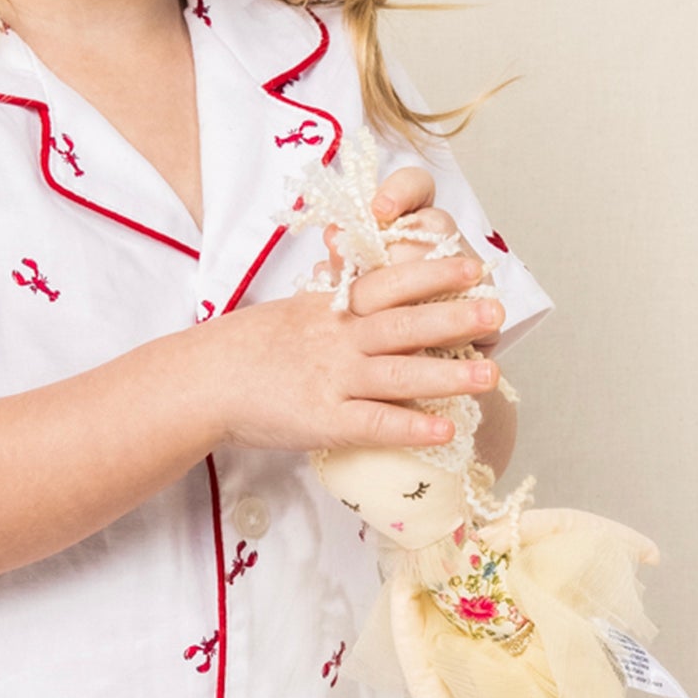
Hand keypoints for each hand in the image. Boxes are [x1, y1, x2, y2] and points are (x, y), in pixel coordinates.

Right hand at [193, 175, 504, 454]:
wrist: (201, 382)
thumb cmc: (246, 350)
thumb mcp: (293, 312)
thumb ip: (332, 303)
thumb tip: (364, 290)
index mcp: (331, 309)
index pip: (389, 283)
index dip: (432, 274)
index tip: (471, 268)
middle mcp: (337, 339)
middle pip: (404, 323)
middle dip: (453, 318)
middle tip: (496, 313)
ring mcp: (331, 379)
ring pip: (399, 372)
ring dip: (448, 373)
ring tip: (490, 374)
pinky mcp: (321, 420)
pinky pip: (374, 422)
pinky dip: (410, 425)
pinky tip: (444, 429)